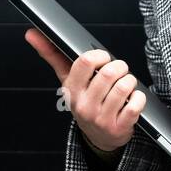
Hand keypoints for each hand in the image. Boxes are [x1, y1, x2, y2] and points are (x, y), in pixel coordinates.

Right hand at [24, 28, 143, 152]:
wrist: (99, 136)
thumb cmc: (85, 100)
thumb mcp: (68, 79)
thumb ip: (51, 54)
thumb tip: (31, 33)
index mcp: (71, 89)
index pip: (86, 62)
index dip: (100, 55)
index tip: (104, 58)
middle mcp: (84, 105)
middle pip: (108, 74)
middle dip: (120, 66)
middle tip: (120, 70)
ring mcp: (100, 118)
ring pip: (123, 87)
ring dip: (130, 81)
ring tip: (127, 83)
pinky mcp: (118, 128)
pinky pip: (135, 105)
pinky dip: (139, 98)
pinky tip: (134, 98)